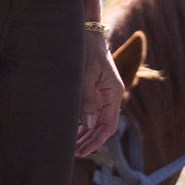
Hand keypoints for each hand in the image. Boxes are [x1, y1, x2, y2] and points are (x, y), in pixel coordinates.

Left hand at [76, 34, 124, 156]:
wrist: (85, 31)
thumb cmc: (86, 51)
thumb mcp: (85, 75)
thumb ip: (86, 101)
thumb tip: (87, 125)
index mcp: (113, 93)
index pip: (108, 125)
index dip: (97, 140)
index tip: (84, 151)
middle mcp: (109, 96)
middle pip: (102, 126)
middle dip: (89, 140)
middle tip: (74, 153)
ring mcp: (101, 94)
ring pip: (95, 121)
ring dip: (84, 134)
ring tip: (71, 145)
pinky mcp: (92, 91)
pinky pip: (89, 112)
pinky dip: (81, 123)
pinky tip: (71, 131)